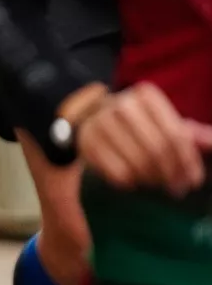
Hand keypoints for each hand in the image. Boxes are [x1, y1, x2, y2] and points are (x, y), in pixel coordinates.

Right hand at [74, 82, 211, 196]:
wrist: (92, 117)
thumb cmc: (139, 123)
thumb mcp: (165, 121)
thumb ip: (192, 133)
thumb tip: (211, 142)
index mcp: (146, 95)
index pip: (176, 135)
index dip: (188, 161)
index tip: (194, 180)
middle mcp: (121, 104)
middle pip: (157, 150)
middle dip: (171, 174)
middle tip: (177, 188)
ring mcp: (100, 122)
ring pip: (137, 163)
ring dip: (152, 180)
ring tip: (157, 183)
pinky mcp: (85, 141)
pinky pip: (116, 172)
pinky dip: (130, 182)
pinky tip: (136, 181)